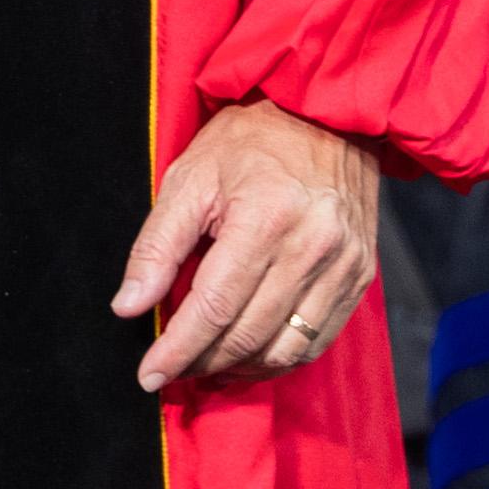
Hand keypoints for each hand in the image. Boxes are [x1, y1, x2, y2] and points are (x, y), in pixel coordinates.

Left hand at [112, 100, 376, 390]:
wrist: (325, 113)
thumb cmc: (250, 140)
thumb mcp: (189, 177)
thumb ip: (157, 245)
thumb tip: (128, 306)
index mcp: (266, 218)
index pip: (214, 307)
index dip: (177, 349)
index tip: (148, 375)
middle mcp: (312, 247)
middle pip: (249, 335)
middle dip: (202, 362)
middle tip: (171, 368)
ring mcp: (343, 265)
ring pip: (285, 349)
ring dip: (241, 367)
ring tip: (206, 364)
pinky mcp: (360, 275)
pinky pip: (317, 339)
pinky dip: (278, 357)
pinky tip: (249, 353)